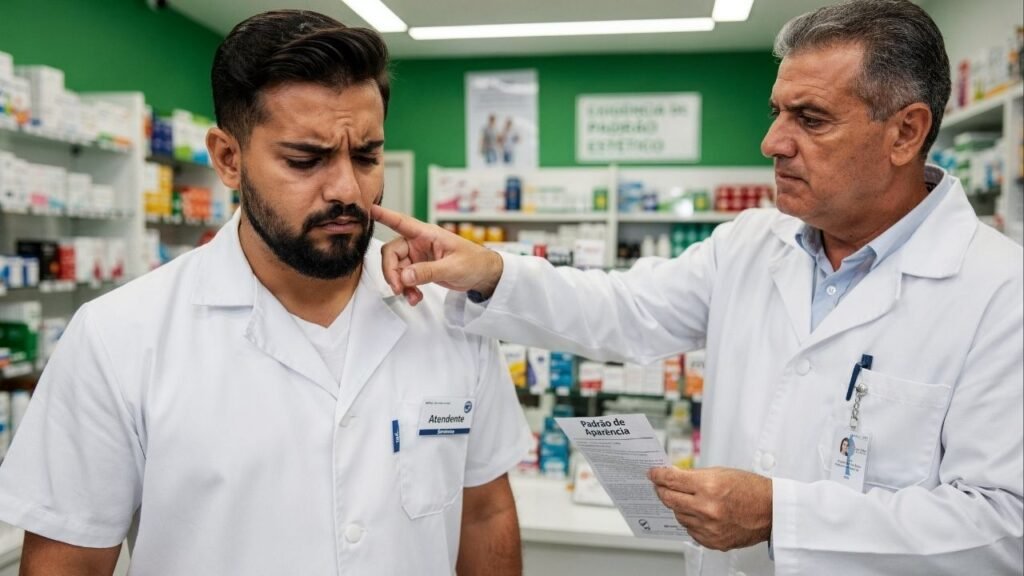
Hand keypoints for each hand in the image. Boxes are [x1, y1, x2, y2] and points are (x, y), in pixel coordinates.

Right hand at [371, 206, 503, 305]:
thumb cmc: (474, 263)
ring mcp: (418, 256)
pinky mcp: (420, 269)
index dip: (385, 216)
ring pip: (397, 269)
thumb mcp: (453, 267)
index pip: (401, 222)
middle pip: (392, 253)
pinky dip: (407, 289)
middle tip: (398, 288)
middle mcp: (419, 243)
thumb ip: (428, 271)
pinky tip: (416, 297)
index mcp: (427, 234)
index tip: (369, 210)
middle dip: (391, 272)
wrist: (484, 275)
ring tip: (412, 297)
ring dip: (400, 284)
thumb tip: (405, 276)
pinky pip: (405, 278)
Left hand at [648, 466, 771, 551]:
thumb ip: (694, 476)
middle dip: (662, 491)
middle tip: (660, 486)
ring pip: (678, 516)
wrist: (771, 511)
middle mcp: (706, 508)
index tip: (653, 474)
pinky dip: (691, 521)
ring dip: (678, 507)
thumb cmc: (750, 489)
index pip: (671, 480)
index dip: (658, 476)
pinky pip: (690, 531)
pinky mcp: (712, 541)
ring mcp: (709, 527)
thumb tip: (672, 476)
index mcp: (708, 486)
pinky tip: (698, 514)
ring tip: (686, 499)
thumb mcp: (720, 472)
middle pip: (669, 500)